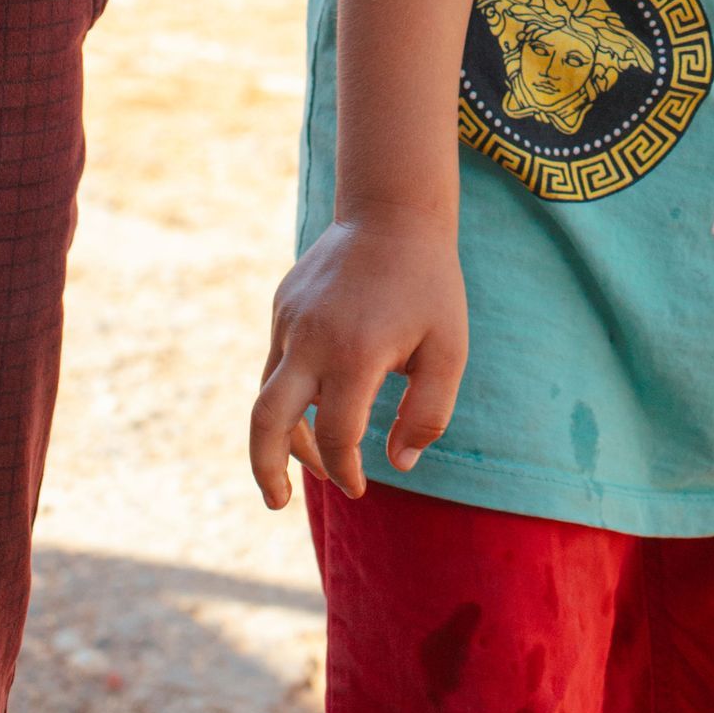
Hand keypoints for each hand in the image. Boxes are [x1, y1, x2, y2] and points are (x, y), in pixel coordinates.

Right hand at [249, 209, 467, 508]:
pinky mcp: (282, 305)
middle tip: (278, 504)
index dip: (347, 470)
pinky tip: (322, 397)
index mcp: (355, 353)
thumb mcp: (449, 349)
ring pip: (267, 394)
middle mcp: (310, 339)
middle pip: (265, 422)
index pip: (337, 436)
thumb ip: (428, 414)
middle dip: (266, 471)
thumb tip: (398, 464)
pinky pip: (278, 360)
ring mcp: (289, 320)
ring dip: (283, 435)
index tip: (361, 486)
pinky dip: (292, 392)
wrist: (394, 208)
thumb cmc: (429, 284)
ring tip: (310, 462)